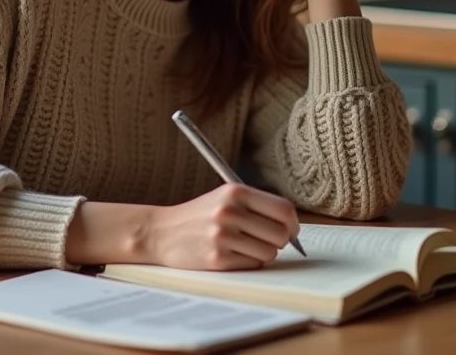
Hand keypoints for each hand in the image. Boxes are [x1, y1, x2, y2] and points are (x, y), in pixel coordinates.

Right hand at [145, 184, 299, 270]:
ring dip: (262, 253)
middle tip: (266, 240)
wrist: (162, 232)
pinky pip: (252, 264)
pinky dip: (248, 262)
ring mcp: (223, 236)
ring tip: (244, 246)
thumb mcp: (226, 198)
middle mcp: (230, 212)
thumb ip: (257, 205)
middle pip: (281, 234)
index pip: (283, 209)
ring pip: (269, 252)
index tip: (291, 230)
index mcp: (236, 192)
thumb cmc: (200, 216)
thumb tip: (292, 226)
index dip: (292, 223)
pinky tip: (231, 254)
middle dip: (280, 241)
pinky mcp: (217, 259)